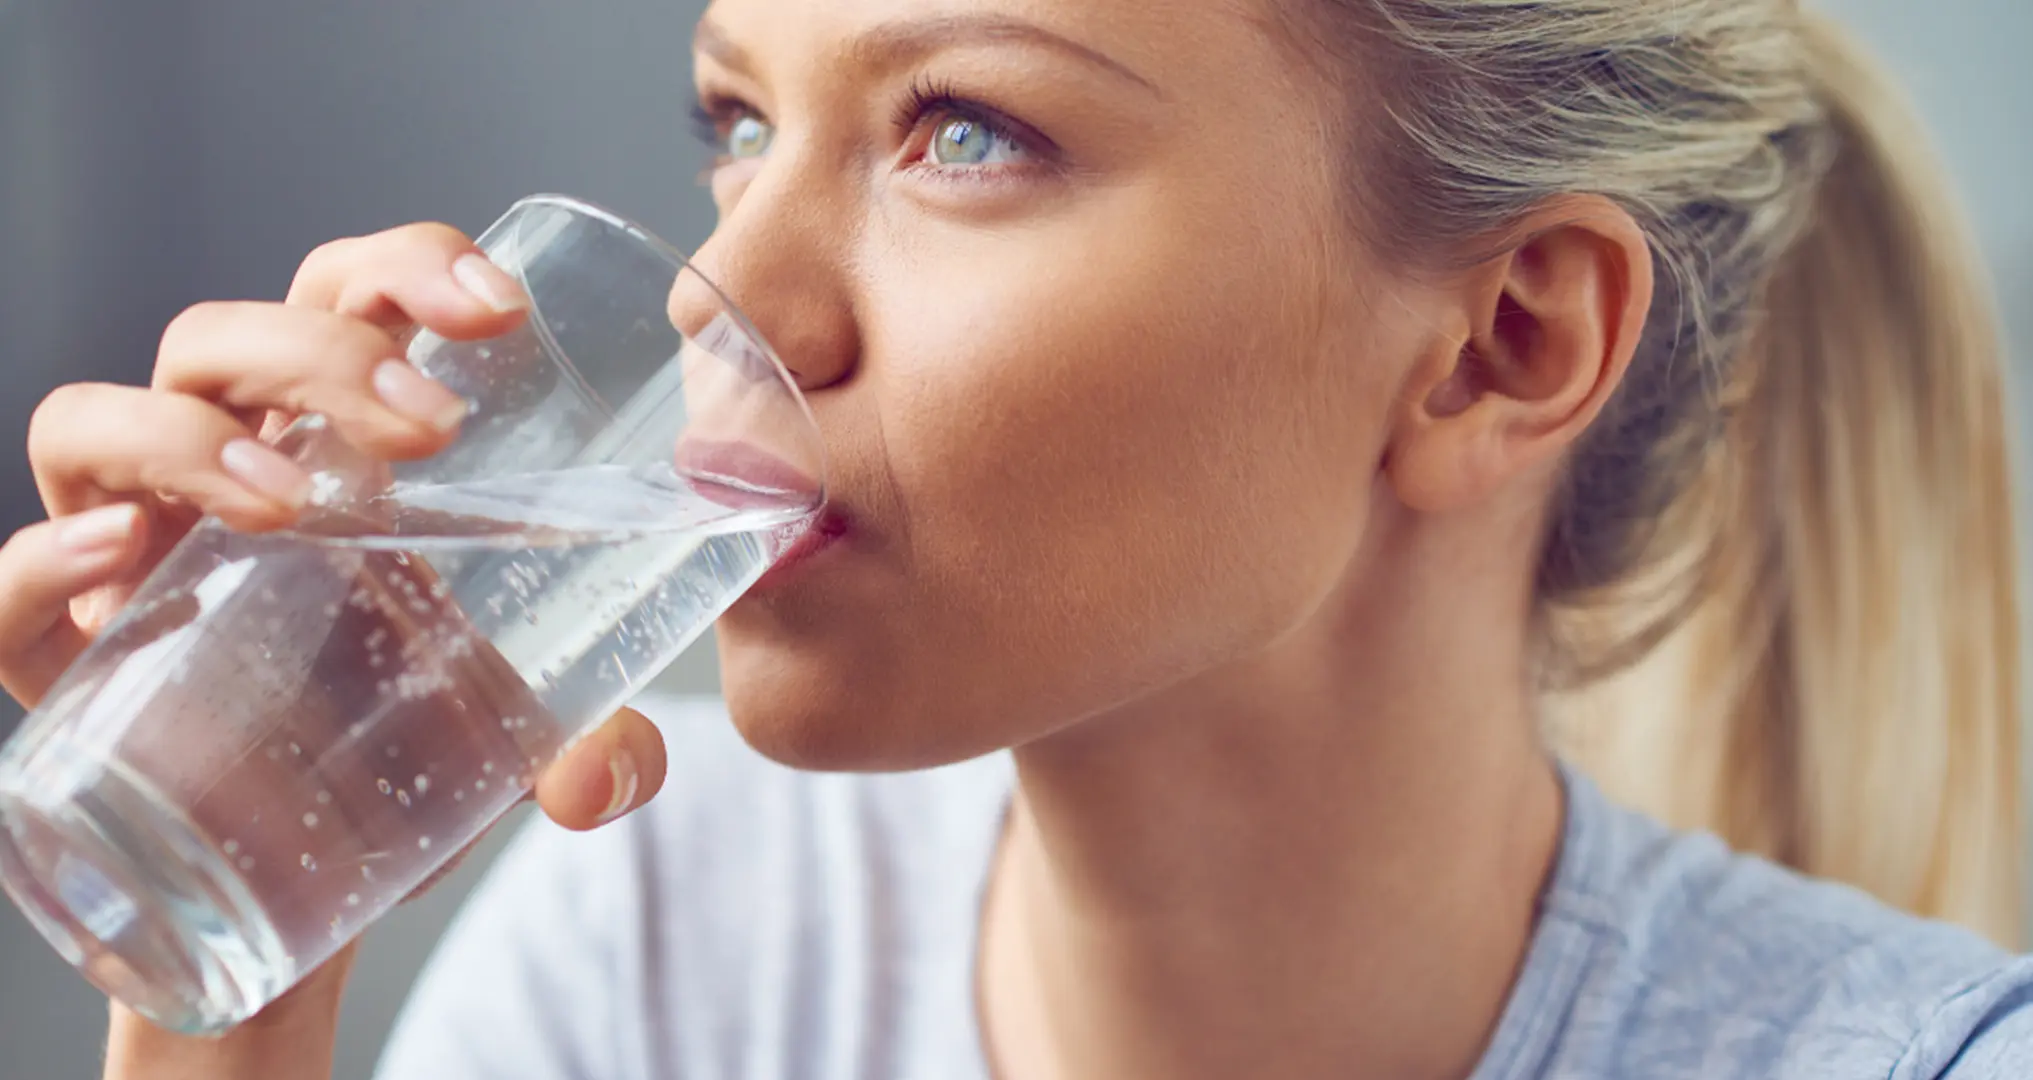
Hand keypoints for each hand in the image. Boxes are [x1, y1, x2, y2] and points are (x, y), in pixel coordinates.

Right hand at [0, 223, 669, 1079]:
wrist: (301, 882)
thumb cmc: (403, 751)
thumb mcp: (518, 735)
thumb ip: (597, 746)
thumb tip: (610, 775)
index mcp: (335, 443)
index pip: (348, 296)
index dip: (408, 267)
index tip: (500, 308)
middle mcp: (215, 469)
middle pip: (224, 340)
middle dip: (323, 350)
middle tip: (429, 426)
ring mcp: (124, 553)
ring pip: (92, 422)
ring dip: (185, 436)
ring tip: (288, 497)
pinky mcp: (59, 655)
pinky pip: (5, 584)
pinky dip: (41, 562)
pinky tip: (120, 562)